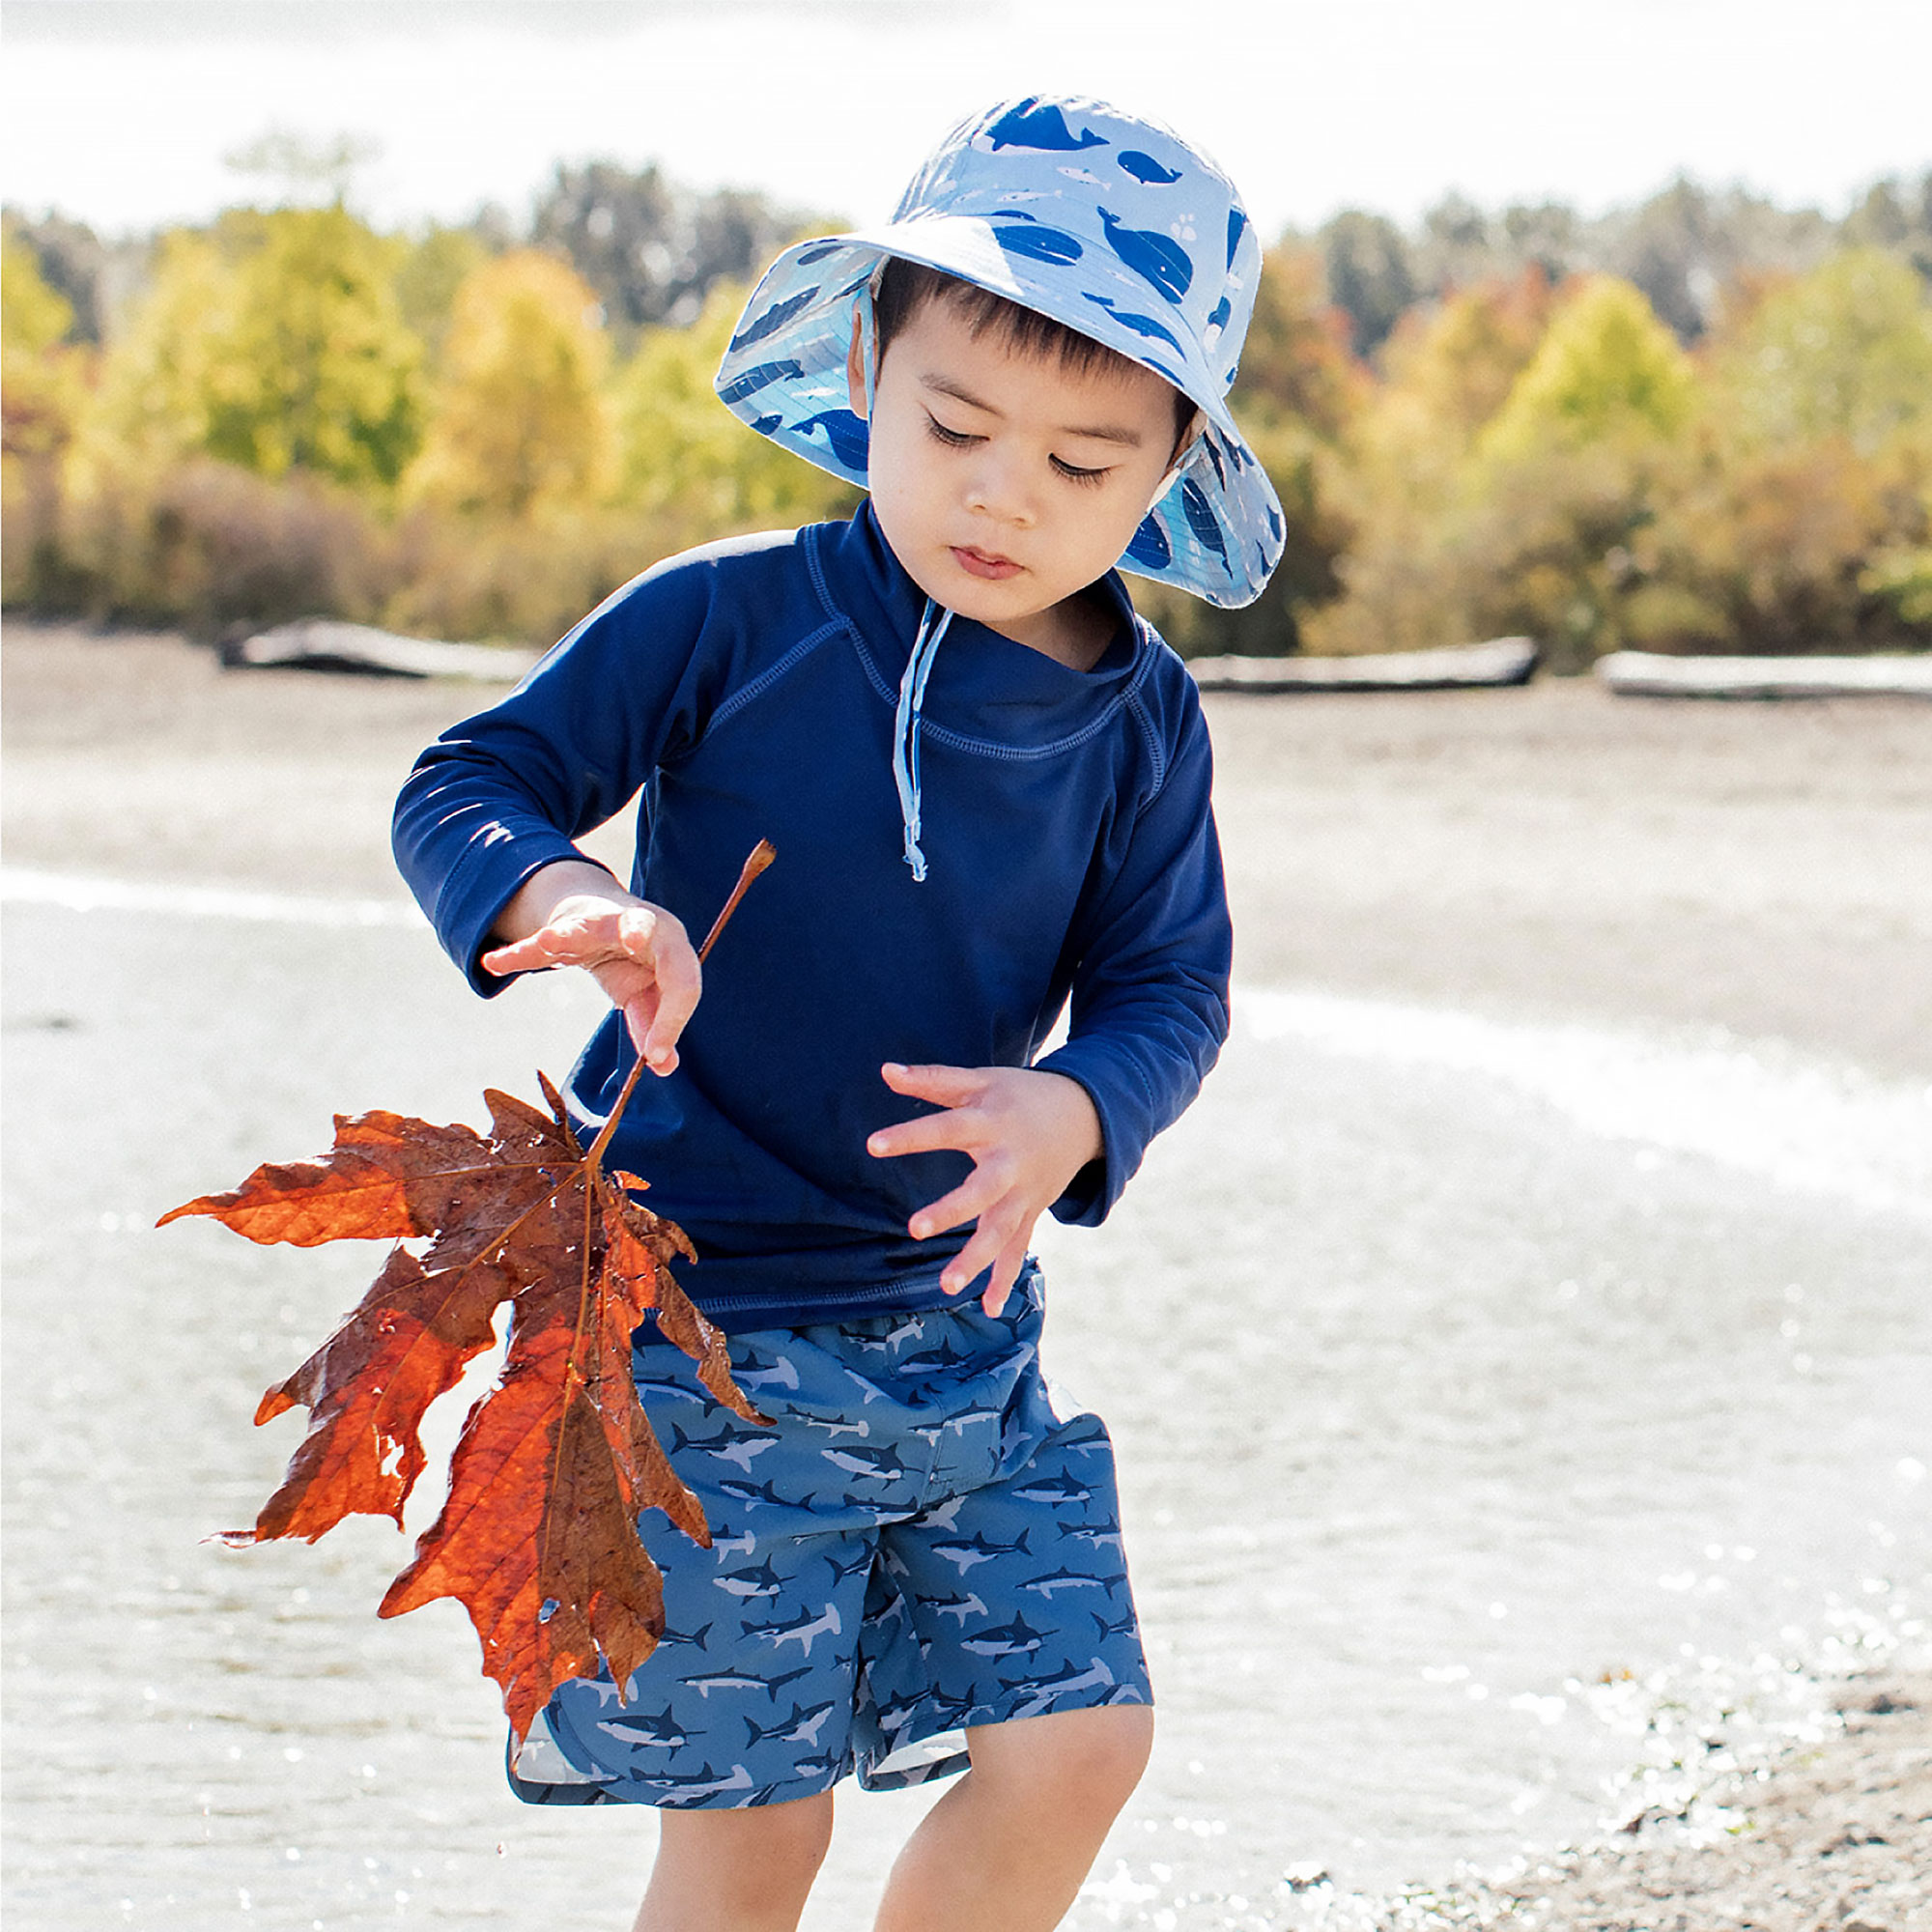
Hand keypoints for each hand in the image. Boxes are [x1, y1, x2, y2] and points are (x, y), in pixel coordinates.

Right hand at [480, 867, 699, 1073]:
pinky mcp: (568, 924)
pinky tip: (495, 963)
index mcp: (671, 945)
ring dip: (566, 933)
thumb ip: (655, 1025)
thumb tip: (663, 1066)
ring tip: (546, 941)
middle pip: (643, 924)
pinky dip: (520, 953)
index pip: (680, 982)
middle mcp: (642, 924)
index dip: (671, 1021)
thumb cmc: (636, 962)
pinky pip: (542, 942)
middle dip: (638, 930)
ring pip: (586, 925)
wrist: (604, 914)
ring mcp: (602, 920)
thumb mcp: (647, 993)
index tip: (654, 1057)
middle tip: (633, 940)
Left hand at [866, 1062, 1102, 1315]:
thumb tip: (884, 1071)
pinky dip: (1006, 1279)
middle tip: (915, 1229)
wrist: (1083, 1114)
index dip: (910, 1136)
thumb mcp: (980, 1080)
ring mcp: (1023, 1193)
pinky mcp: (1030, 1213)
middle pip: (980, 1191)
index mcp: (991, 1123)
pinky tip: (991, 1309)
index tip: (872, 1146)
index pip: (946, 1129)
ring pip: (1001, 1231)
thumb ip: (933, 1080)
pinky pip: (1018, 1249)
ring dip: (976, 1260)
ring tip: (947, 1287)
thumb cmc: (1018, 1096)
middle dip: (951, 1211)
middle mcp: (1008, 1163)